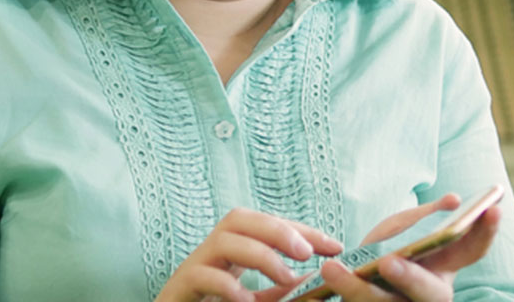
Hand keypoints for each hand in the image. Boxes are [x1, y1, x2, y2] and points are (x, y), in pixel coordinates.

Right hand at [155, 207, 344, 301]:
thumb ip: (281, 291)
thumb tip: (315, 277)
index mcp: (231, 255)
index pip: (266, 226)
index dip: (302, 230)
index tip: (335, 246)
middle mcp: (210, 255)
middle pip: (239, 218)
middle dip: (277, 229)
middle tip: (306, 252)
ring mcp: (191, 271)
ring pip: (221, 240)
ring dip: (259, 253)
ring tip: (286, 276)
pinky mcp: (178, 291)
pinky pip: (200, 276)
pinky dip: (227, 285)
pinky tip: (247, 300)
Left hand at [318, 196, 503, 300]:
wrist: (349, 279)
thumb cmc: (385, 250)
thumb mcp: (402, 228)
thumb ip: (425, 216)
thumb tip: (454, 200)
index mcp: (444, 267)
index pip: (473, 250)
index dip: (486, 232)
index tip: (492, 209)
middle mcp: (429, 295)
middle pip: (430, 295)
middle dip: (411, 279)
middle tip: (388, 262)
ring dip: (359, 290)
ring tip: (332, 270)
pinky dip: (342, 294)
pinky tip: (323, 279)